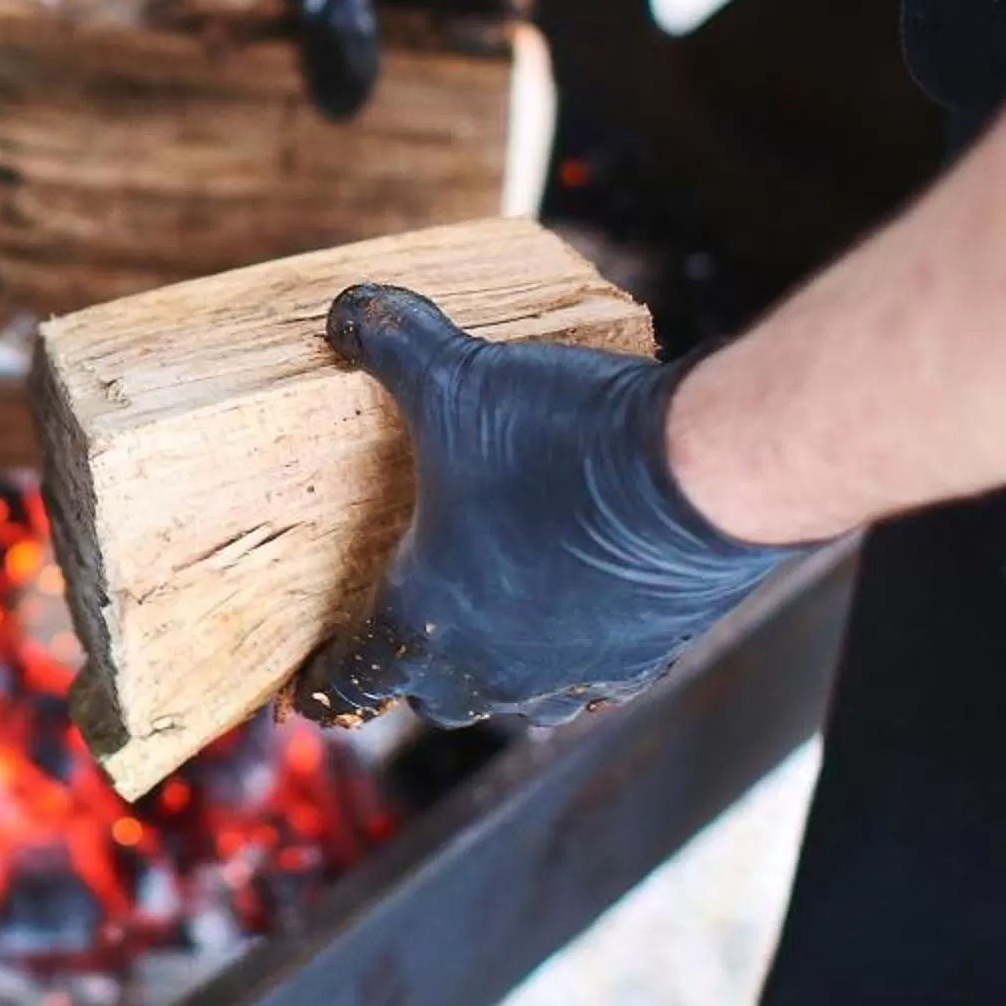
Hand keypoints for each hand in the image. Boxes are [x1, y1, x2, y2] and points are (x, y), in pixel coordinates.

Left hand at [297, 285, 797, 729]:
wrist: (697, 478)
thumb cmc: (560, 441)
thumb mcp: (454, 374)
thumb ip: (390, 338)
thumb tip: (344, 311)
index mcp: (425, 618)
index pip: (352, 678)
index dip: (325, 680)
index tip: (308, 686)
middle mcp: (493, 669)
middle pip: (432, 694)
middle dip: (411, 665)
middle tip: (402, 625)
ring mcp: (571, 672)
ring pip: (515, 694)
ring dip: (495, 662)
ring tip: (490, 616)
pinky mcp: (641, 658)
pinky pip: (589, 676)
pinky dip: (572, 649)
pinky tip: (576, 604)